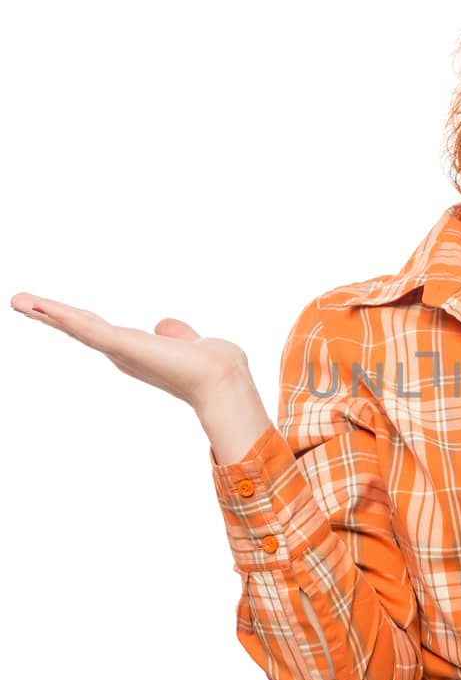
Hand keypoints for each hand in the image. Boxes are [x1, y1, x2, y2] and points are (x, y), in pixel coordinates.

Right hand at [9, 292, 250, 411]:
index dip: (72, 320)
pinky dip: (65, 317)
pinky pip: (88, 329)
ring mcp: (120, 351)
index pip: (96, 331)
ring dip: (47, 313)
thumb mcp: (189, 342)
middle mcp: (122, 354)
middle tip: (18, 302)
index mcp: (135, 351)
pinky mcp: (122, 347)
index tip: (47, 309)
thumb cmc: (213, 365)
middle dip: (49, 316)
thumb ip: (175, 334)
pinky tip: (43, 307)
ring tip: (18, 301)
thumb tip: (164, 326)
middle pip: (79, 329)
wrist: (222, 377)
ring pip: (77, 327)